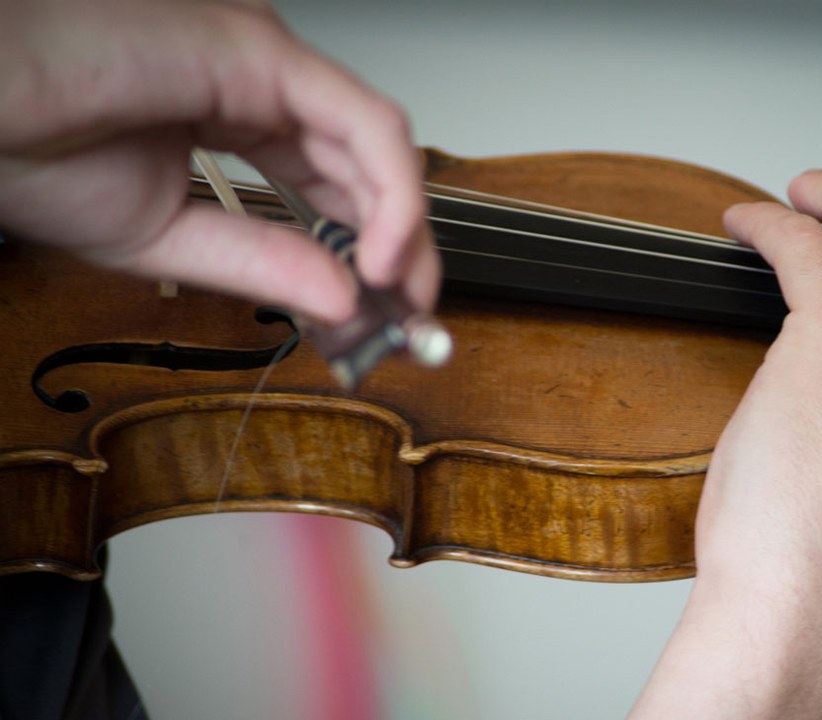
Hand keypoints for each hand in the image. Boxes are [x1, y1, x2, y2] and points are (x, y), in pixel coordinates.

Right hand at [0, 0, 437, 321]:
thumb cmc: (31, 151)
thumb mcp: (169, 236)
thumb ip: (261, 264)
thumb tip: (341, 302)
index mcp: (234, 111)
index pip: (334, 180)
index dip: (373, 243)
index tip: (392, 309)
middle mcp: (261, 79)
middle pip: (368, 163)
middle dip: (404, 243)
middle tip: (415, 313)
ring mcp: (265, 60)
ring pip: (377, 143)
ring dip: (405, 226)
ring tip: (403, 293)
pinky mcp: (262, 51)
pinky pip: (362, 122)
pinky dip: (390, 192)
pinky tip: (383, 253)